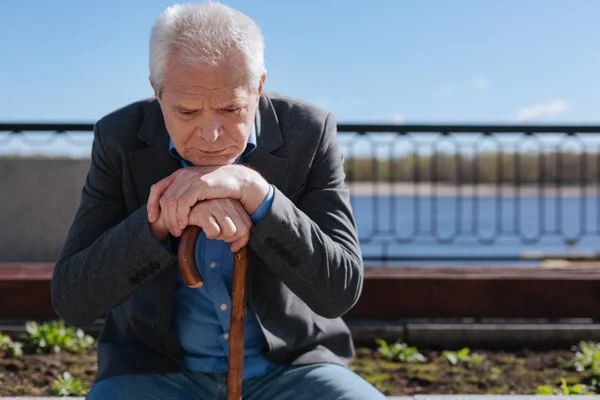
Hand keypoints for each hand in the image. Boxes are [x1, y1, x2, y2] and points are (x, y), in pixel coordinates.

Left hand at [147, 165, 268, 235]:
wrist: (238, 180)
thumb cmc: (219, 188)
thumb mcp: (198, 191)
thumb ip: (186, 196)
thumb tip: (172, 210)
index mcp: (180, 174)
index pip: (157, 188)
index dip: (151, 204)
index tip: (153, 219)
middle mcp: (182, 174)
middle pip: (164, 198)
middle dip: (164, 217)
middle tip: (170, 230)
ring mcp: (191, 178)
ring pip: (171, 201)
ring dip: (172, 218)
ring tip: (178, 230)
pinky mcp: (200, 184)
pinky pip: (183, 202)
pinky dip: (181, 214)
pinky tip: (185, 223)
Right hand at [188, 198, 252, 251]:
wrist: (180, 209)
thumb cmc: (204, 217)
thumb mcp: (223, 224)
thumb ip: (235, 235)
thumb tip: (235, 248)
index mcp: (235, 203)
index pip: (248, 226)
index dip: (239, 238)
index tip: (227, 238)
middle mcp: (227, 201)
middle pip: (240, 231)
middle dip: (228, 238)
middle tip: (216, 232)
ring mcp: (215, 204)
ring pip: (230, 231)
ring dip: (218, 236)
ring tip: (209, 229)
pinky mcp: (202, 210)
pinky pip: (214, 231)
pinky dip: (208, 235)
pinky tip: (202, 228)